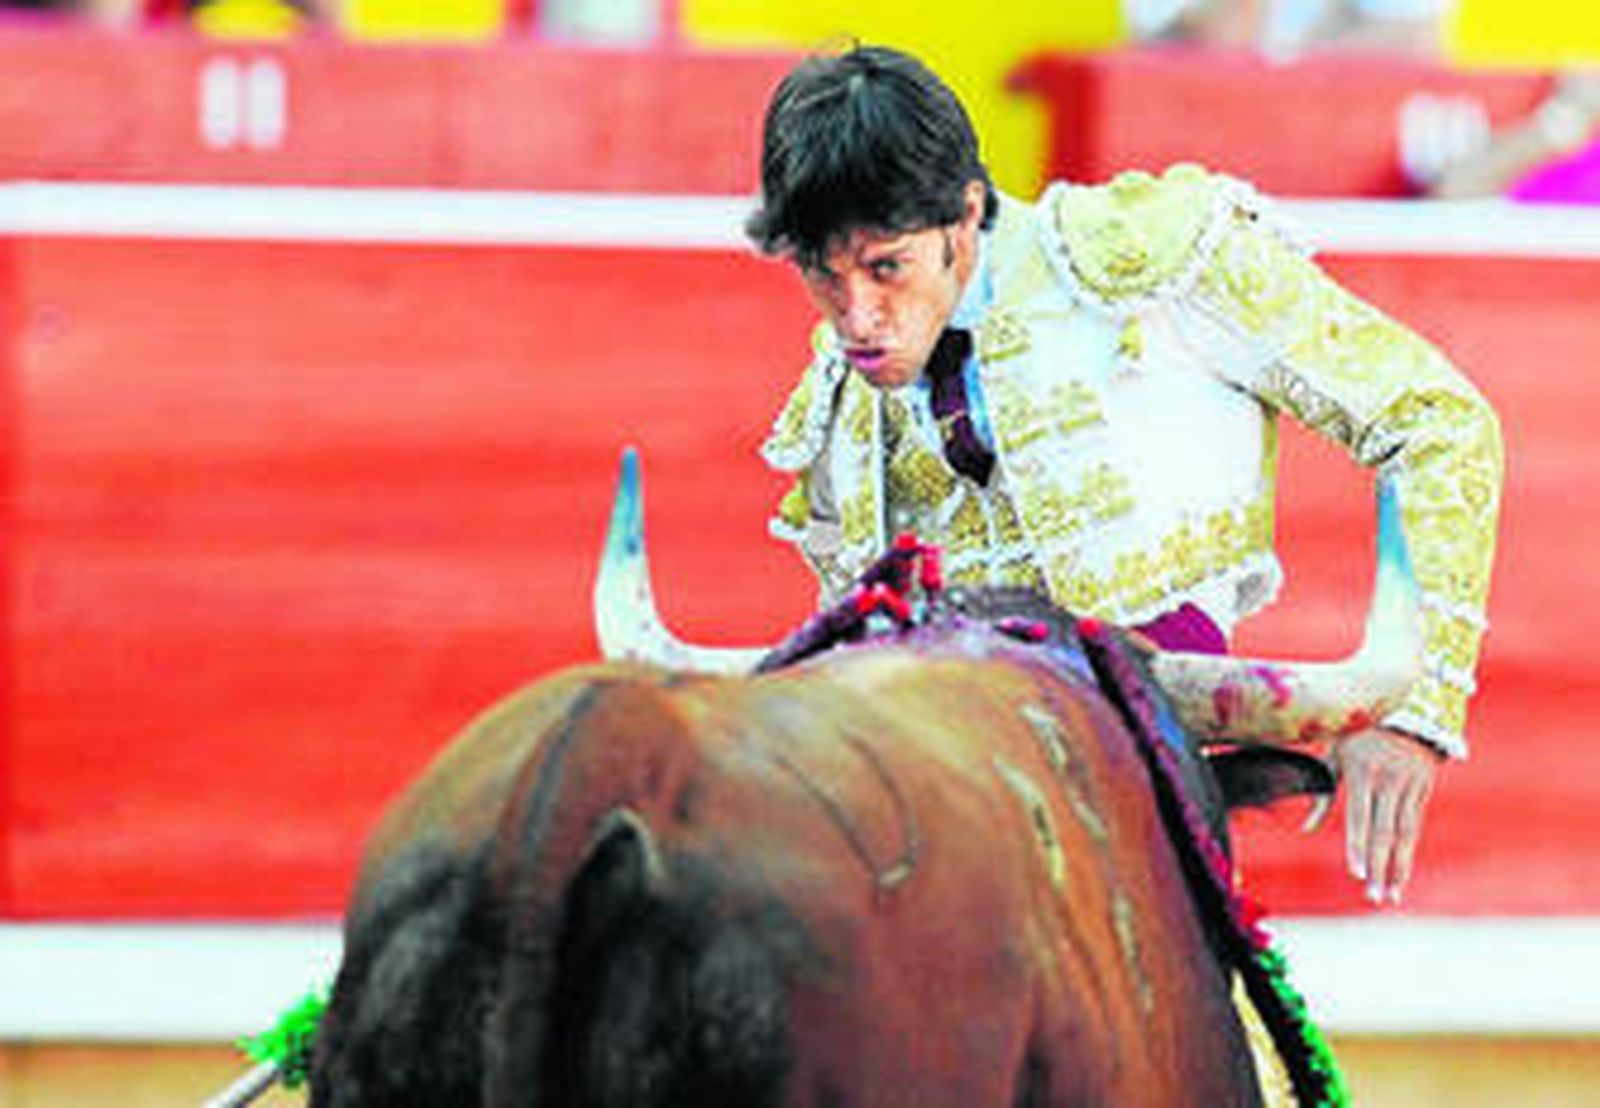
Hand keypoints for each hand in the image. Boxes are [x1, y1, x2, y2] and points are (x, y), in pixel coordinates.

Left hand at [1308, 727, 1443, 904]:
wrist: (1408, 702)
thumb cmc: (1359, 730)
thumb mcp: (1335, 753)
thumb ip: (1323, 792)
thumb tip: (1306, 830)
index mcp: (1362, 772)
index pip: (1360, 818)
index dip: (1358, 847)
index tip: (1355, 874)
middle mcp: (1389, 780)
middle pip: (1385, 832)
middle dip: (1379, 867)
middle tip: (1374, 897)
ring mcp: (1410, 784)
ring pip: (1405, 833)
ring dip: (1398, 867)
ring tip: (1390, 894)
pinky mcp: (1424, 787)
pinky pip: (1415, 824)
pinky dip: (1408, 850)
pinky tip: (1401, 870)